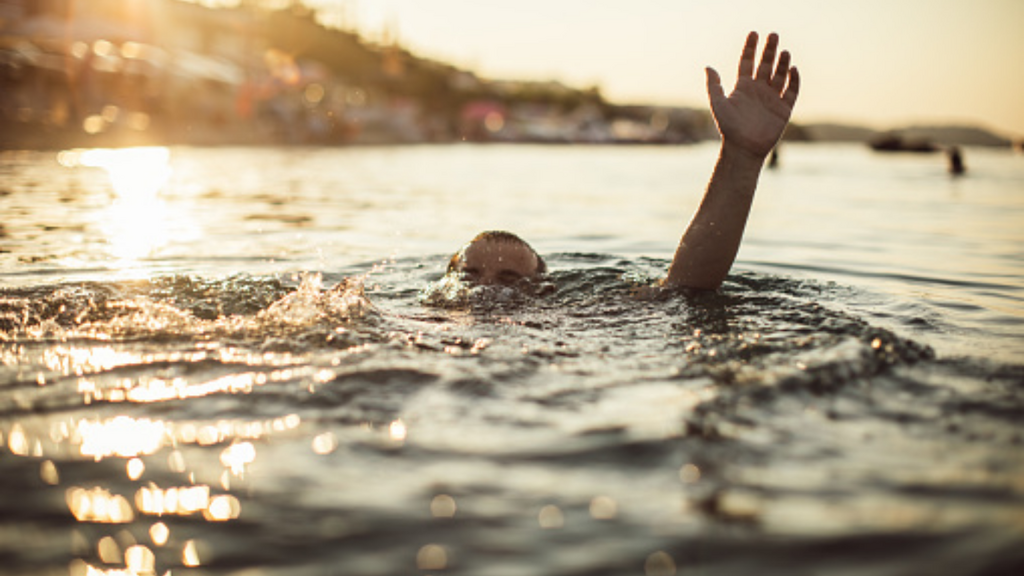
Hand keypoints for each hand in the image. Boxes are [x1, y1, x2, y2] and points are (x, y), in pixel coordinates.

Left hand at [706, 32, 799, 158]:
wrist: (743, 149)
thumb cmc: (728, 128)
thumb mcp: (718, 104)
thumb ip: (714, 86)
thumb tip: (708, 67)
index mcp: (743, 87)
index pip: (747, 62)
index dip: (750, 48)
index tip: (754, 33)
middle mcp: (758, 90)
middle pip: (766, 65)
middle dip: (770, 50)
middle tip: (774, 34)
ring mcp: (772, 99)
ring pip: (780, 75)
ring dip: (782, 63)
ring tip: (784, 51)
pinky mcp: (784, 109)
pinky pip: (791, 91)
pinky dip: (794, 80)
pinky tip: (793, 69)